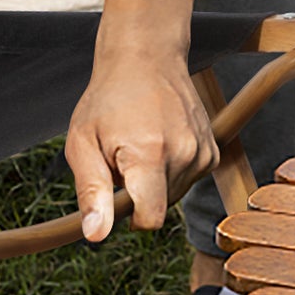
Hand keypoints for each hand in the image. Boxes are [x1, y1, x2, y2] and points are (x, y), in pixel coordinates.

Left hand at [64, 48, 216, 243]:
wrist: (144, 59)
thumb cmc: (107, 99)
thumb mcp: (82, 142)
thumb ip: (91, 191)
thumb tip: (96, 235)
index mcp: (150, 154)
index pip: (151, 218)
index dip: (129, 218)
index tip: (116, 195)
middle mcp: (185, 155)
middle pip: (159, 206)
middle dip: (137, 192)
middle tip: (120, 155)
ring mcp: (204, 153)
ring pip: (173, 194)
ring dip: (152, 181)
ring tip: (137, 143)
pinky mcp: (212, 152)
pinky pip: (187, 180)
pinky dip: (169, 170)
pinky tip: (157, 141)